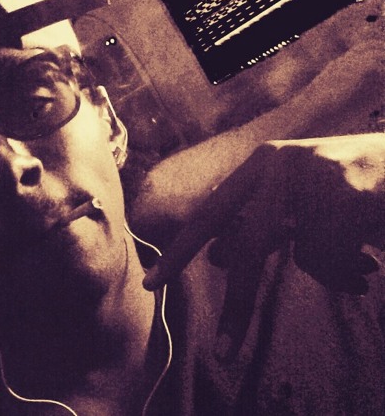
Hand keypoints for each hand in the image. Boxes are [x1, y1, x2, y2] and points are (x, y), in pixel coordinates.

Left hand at [143, 134, 383, 293]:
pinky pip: (335, 257)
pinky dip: (346, 268)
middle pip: (248, 246)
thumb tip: (216, 257)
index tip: (152, 282)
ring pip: (303, 256)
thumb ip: (258, 224)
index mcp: (262, 164)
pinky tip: (366, 255)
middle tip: (224, 351)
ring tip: (355, 260)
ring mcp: (315, 174)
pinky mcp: (348, 191)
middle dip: (238, 303)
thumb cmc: (349, 189)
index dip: (180, 250)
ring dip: (327, 268)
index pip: (210, 213)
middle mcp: (281, 163)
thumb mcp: (295, 203)